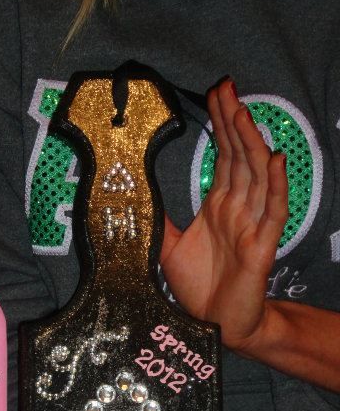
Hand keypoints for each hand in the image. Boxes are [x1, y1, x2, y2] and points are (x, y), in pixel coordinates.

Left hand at [160, 78, 287, 355]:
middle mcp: (239, 209)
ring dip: (251, 143)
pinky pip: (274, 211)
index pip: (223, 156)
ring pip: (257, 176)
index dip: (220, 125)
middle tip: (226, 86)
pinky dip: (276, 185)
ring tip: (243, 112)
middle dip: (233, 121)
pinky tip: (274, 159)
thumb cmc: (199, 286)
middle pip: (239, 156)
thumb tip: (135, 195)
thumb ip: (159, 220)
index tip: (215, 94)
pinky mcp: (262, 247)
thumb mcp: (167, 247)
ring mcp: (253, 225)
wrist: (216, 324)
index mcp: (219, 205)